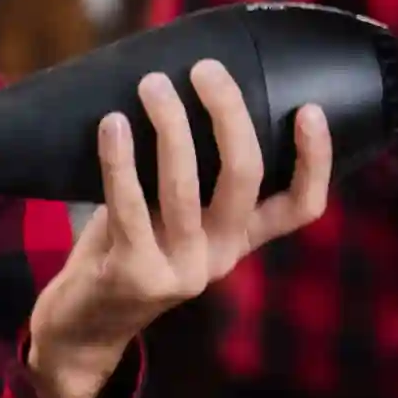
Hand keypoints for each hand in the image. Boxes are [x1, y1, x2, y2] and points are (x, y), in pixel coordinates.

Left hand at [21, 61, 338, 397]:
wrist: (82, 327)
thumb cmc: (124, 253)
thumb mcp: (170, 222)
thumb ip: (189, 181)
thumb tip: (186, 95)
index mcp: (241, 241)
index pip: (303, 206)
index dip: (316, 160)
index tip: (311, 109)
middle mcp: (220, 257)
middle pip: (244, 176)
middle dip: (228, 114)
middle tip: (205, 70)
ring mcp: (179, 269)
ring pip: (184, 185)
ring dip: (170, 126)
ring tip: (153, 85)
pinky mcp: (133, 273)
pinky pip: (129, 205)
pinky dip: (120, 159)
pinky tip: (113, 124)